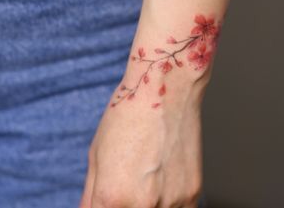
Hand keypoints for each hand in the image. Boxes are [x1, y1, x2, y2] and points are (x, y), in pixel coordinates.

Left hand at [79, 77, 204, 207]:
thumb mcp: (96, 154)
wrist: (166, 87)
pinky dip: (167, 200)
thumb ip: (91, 195)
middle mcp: (143, 205)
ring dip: (147, 203)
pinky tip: (162, 174)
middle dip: (124, 204)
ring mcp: (172, 202)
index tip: (109, 196)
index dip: (103, 205)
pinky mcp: (193, 193)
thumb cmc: (128, 113)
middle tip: (127, 181)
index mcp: (113, 198)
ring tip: (146, 174)